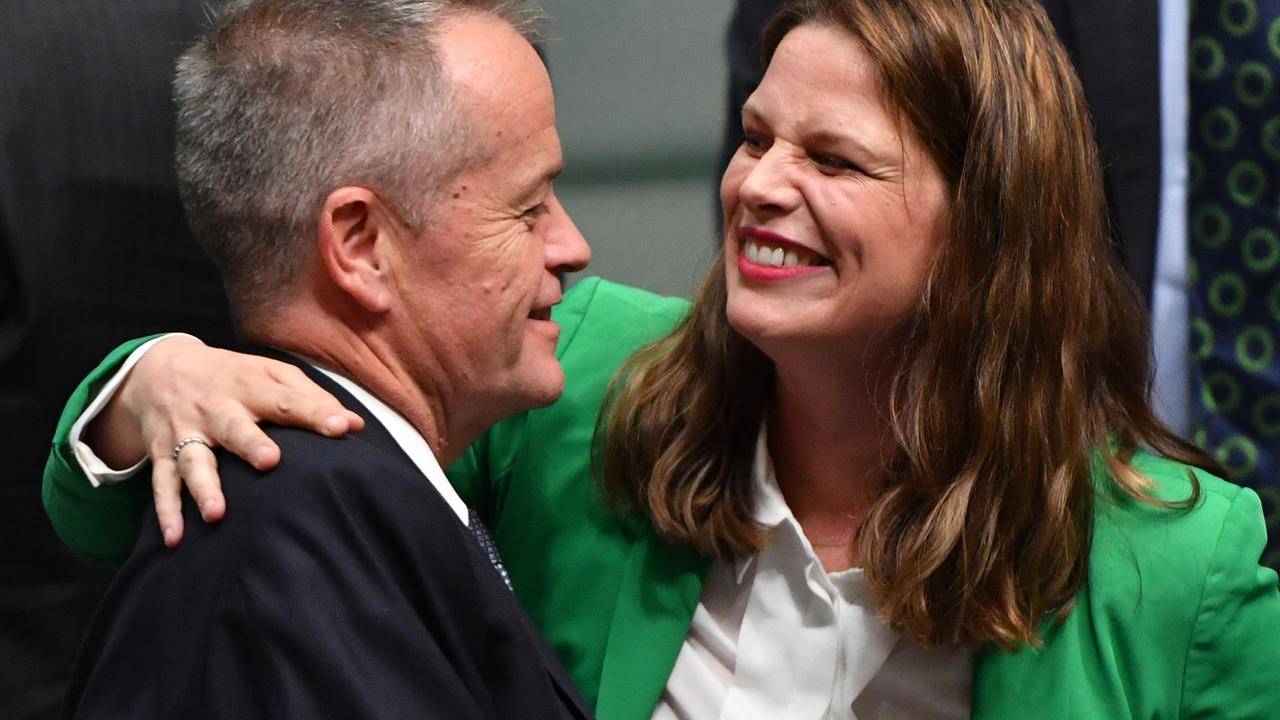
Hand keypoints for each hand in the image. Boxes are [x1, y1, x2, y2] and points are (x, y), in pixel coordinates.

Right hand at [93, 335, 364, 546]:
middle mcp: (216, 408)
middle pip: (234, 426)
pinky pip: (161, 484)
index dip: (315, 413)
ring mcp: (186, 432)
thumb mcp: (270, 374)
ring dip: (204, 487)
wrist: (159, 368)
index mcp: (250, 386)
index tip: (342, 428)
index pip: (287, 399)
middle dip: (250, 443)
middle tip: (270, 461)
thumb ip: (312, 399)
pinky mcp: (162, 453)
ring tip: (217, 514)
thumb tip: (355, 424)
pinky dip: (166, 511)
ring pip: (193, 460)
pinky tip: (174, 539)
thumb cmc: (233, 376)